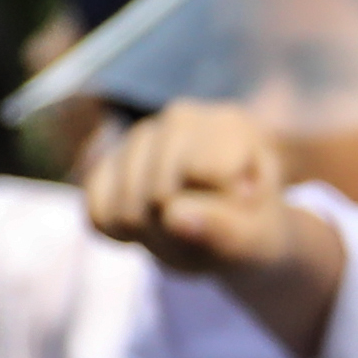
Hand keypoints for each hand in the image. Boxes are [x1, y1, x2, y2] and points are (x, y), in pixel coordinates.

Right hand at [82, 101, 295, 270]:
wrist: (233, 224)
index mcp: (231, 125)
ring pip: (126, 211)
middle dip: (182, 229)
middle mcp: (181, 117)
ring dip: (154, 236)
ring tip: (186, 225)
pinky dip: (122, 235)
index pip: (200, 174)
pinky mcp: (108, 161)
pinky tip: (152, 224)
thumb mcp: (259, 240)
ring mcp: (140, 136)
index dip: (220, 208)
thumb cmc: (252, 229)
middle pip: (158, 195)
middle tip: (209, 226)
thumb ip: (228, 231)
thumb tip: (175, 217)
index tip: (243, 204)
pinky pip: (98, 215)